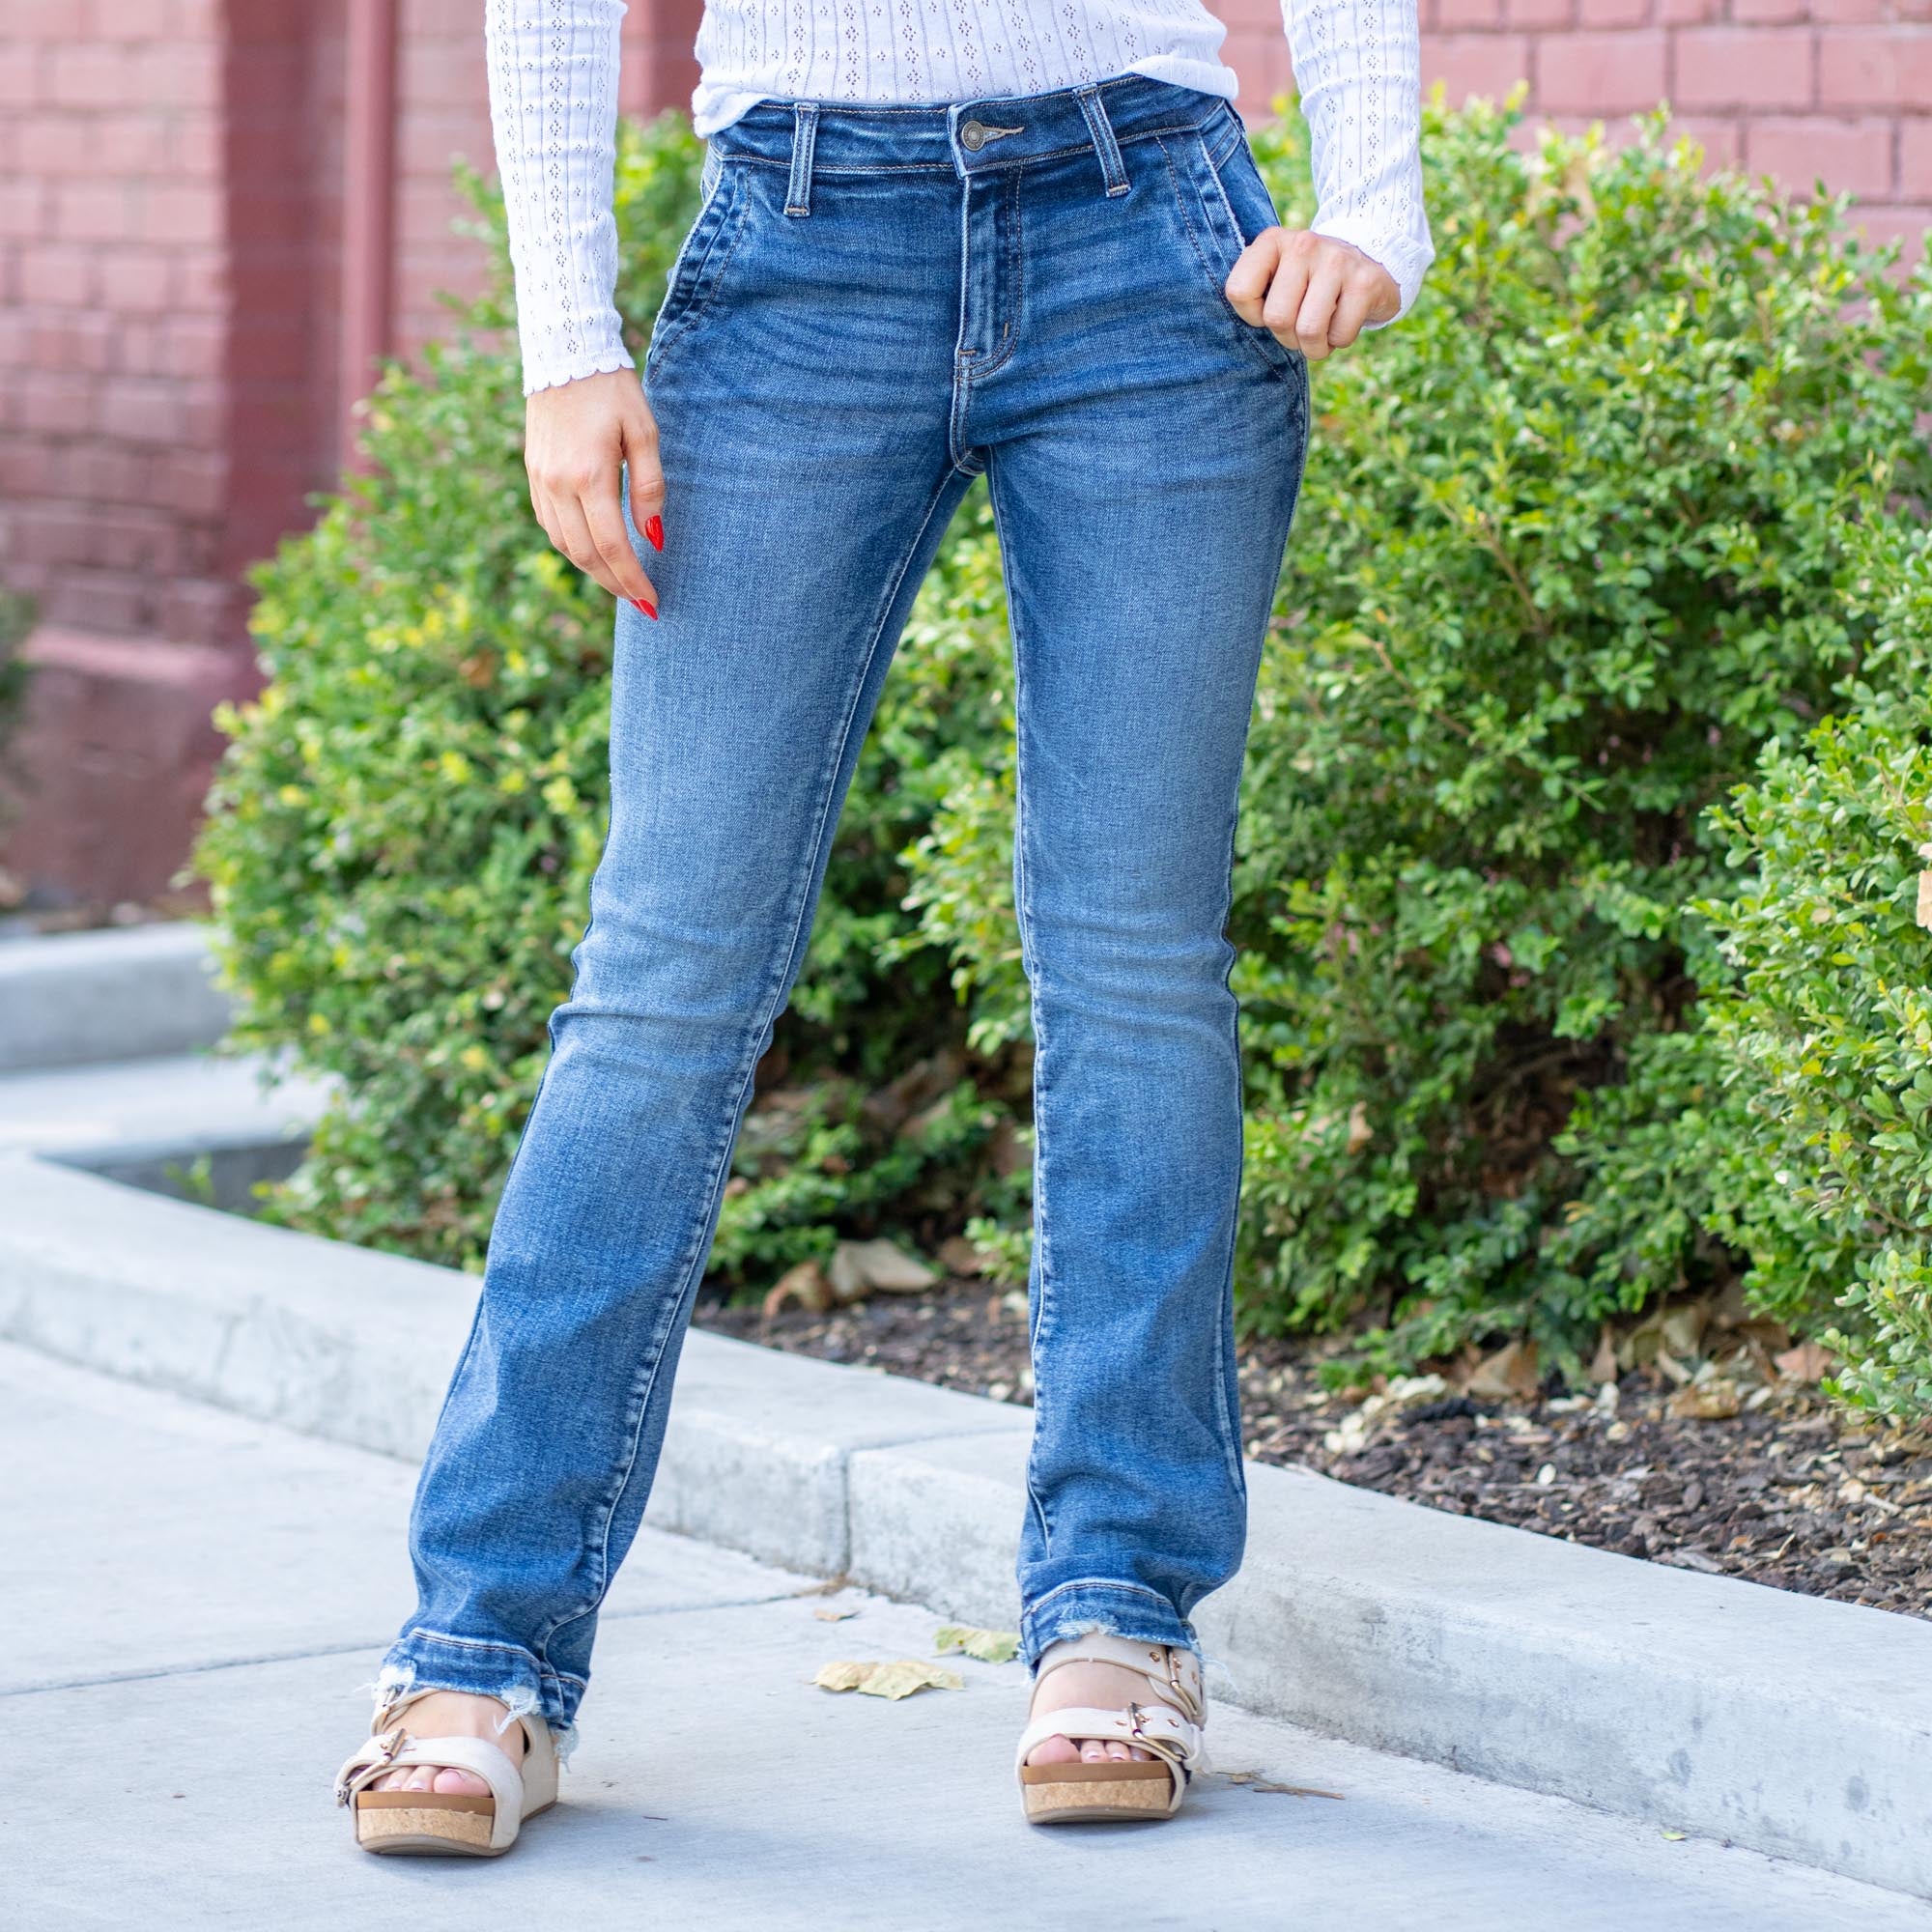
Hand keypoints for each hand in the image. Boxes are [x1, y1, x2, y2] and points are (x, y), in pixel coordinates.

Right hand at [523, 369, 664, 615]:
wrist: (564, 351)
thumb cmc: (613, 390)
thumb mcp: (644, 433)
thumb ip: (650, 488)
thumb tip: (654, 538)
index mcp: (589, 475)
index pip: (613, 546)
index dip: (633, 579)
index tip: (653, 602)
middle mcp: (558, 483)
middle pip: (586, 554)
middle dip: (616, 584)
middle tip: (642, 603)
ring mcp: (541, 480)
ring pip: (565, 545)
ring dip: (594, 570)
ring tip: (621, 583)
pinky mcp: (533, 473)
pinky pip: (550, 525)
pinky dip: (573, 547)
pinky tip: (594, 553)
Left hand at [1224, 230, 1398, 362]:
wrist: (1368, 261)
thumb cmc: (1308, 281)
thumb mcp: (1275, 275)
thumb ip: (1251, 291)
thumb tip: (1233, 326)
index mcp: (1272, 241)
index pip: (1238, 291)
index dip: (1252, 315)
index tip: (1268, 309)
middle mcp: (1303, 244)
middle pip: (1277, 318)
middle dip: (1288, 338)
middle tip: (1300, 327)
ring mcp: (1336, 260)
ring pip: (1308, 331)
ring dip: (1314, 346)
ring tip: (1321, 331)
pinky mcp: (1365, 282)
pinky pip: (1340, 336)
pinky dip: (1339, 341)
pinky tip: (1344, 320)